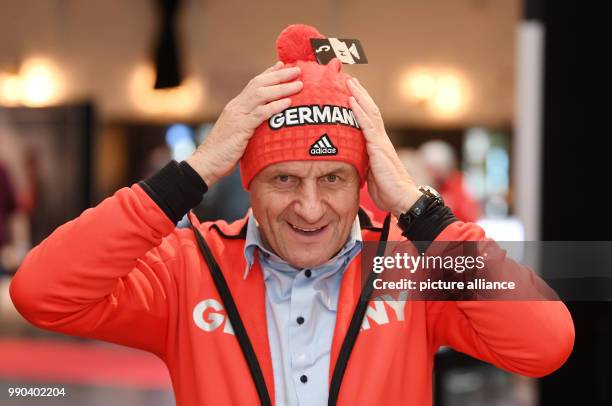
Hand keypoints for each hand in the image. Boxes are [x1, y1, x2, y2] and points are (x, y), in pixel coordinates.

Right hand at [187, 62, 302, 185]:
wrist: (207, 163)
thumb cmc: (224, 153)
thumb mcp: (239, 134)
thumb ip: (251, 125)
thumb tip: (267, 125)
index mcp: (236, 107)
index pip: (254, 84)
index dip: (269, 73)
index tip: (283, 65)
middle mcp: (236, 107)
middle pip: (259, 84)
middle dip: (280, 76)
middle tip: (297, 70)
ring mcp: (238, 116)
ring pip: (261, 95)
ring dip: (282, 88)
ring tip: (299, 84)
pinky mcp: (240, 128)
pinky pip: (260, 114)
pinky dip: (275, 106)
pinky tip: (288, 102)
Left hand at [347, 77, 421, 217]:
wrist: (401, 198)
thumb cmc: (387, 190)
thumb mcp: (371, 173)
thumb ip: (363, 162)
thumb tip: (353, 159)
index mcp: (378, 144)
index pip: (369, 119)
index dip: (361, 105)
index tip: (352, 92)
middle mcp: (380, 139)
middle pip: (370, 110)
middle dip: (360, 94)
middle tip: (350, 79)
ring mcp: (380, 142)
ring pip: (369, 112)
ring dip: (359, 96)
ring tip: (350, 82)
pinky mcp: (378, 148)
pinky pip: (367, 126)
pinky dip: (358, 112)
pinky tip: (351, 101)